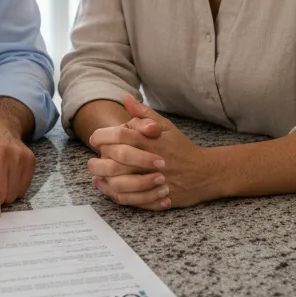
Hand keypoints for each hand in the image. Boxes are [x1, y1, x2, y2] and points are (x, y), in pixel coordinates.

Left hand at [88, 94, 217, 208]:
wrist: (204, 173)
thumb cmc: (181, 148)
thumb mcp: (166, 126)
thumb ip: (143, 114)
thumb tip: (125, 98)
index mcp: (150, 141)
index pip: (119, 134)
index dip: (102, 136)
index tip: (94, 138)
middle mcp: (148, 160)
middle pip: (114, 159)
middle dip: (98, 160)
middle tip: (91, 160)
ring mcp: (151, 180)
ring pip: (118, 182)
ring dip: (103, 178)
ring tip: (96, 174)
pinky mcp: (154, 197)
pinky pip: (128, 198)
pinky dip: (113, 194)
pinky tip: (106, 187)